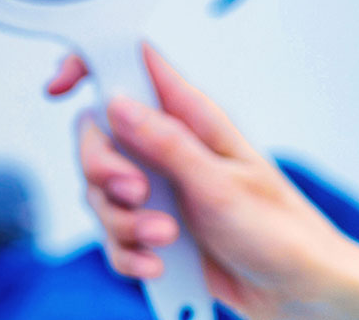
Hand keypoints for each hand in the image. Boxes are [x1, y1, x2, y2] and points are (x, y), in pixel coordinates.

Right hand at [49, 46, 358, 319]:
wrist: (297, 292)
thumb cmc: (279, 231)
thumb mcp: (220, 184)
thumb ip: (167, 143)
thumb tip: (119, 103)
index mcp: (195, 119)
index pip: (135, 68)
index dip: (92, 66)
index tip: (60, 86)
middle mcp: (172, 149)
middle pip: (99, 139)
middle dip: (104, 172)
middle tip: (138, 195)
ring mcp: (162, 191)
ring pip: (101, 194)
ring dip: (124, 223)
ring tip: (167, 238)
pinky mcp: (156, 230)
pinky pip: (115, 237)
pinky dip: (129, 254)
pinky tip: (157, 264)